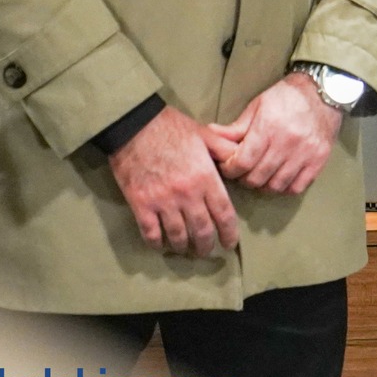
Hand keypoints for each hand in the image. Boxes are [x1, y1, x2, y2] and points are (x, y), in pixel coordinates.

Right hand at [108, 107, 240, 258]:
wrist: (134, 125)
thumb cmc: (172, 128)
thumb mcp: (206, 135)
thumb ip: (226, 151)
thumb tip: (242, 163)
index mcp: (206, 178)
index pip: (224, 214)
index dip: (229, 233)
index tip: (230, 243)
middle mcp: (187, 194)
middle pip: (202, 230)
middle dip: (207, 245)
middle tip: (208, 251)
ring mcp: (162, 201)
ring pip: (177, 236)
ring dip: (183, 248)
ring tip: (186, 251)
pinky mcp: (140, 204)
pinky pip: (150, 233)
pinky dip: (156, 243)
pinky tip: (161, 246)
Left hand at [204, 74, 343, 196]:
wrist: (324, 91)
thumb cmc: (286, 97)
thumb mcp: (257, 106)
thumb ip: (236, 127)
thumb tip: (210, 136)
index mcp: (268, 127)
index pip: (241, 163)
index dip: (229, 169)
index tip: (229, 166)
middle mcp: (287, 142)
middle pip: (256, 178)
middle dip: (244, 178)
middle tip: (243, 171)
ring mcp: (305, 153)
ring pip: (275, 186)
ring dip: (263, 184)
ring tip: (261, 175)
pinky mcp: (319, 160)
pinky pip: (297, 187)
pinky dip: (285, 187)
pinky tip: (280, 177)